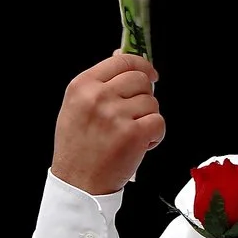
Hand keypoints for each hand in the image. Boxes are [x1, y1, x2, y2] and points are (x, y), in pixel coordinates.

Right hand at [51, 52, 163, 193]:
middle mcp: (98, 96)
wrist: (78, 182)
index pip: (122, 61)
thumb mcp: (77, 106)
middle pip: (141, 80)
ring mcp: (116, 114)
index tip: (150, 74)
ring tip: (131, 133)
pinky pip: (159, 122)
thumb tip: (121, 55)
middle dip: (145, 96)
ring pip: (152, 102)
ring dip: (148, 118)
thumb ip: (100, 82)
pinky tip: (140, 144)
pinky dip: (155, 135)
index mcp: (83, 86)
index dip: (142, 66)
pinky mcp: (133, 134)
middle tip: (135, 114)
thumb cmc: (78, 147)